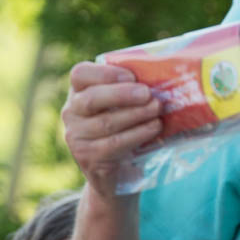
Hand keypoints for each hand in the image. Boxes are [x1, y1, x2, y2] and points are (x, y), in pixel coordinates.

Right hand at [62, 62, 162, 197]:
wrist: (119, 169)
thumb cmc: (127, 124)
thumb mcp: (126, 103)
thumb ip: (135, 86)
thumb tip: (168, 70)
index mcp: (80, 91)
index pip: (80, 74)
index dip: (106, 73)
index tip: (132, 76)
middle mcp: (72, 112)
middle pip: (91, 99)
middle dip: (122, 94)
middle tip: (148, 94)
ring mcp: (76, 137)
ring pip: (105, 123)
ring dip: (136, 114)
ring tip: (157, 108)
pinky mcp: (88, 158)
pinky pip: (114, 144)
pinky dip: (138, 134)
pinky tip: (155, 127)